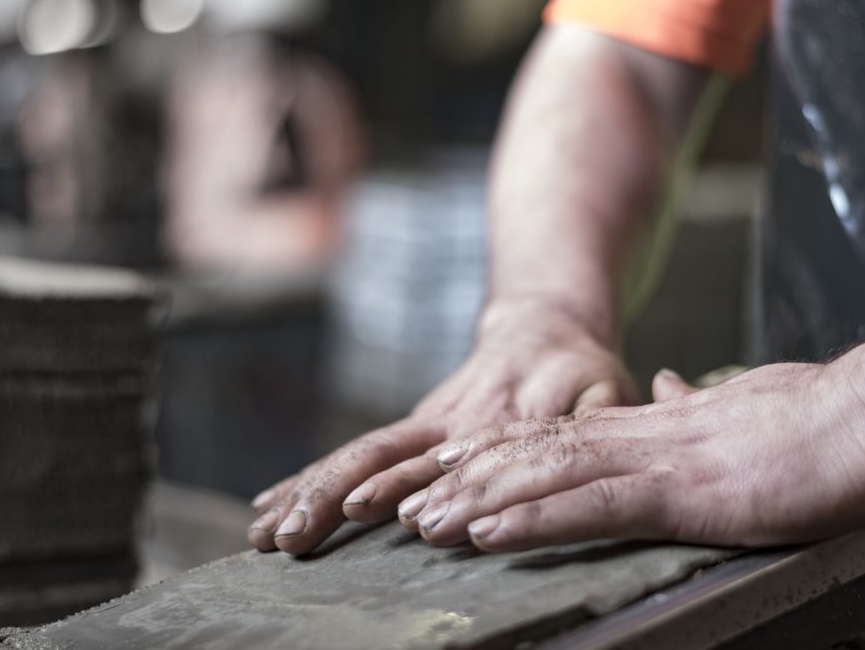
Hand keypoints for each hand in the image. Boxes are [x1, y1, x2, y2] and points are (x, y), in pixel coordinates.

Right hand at [247, 301, 636, 553]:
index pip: (437, 458)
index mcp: (489, 420)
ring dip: (304, 494)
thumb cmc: (582, 372)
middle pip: (375, 458)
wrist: (546, 327)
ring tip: (260, 535)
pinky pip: (350, 457)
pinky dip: (305, 482)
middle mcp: (443, 425)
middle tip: (289, 537)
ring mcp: (419, 427)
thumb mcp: (604, 393)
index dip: (399, 485)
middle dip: (326, 497)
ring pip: (352, 458)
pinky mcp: (407, 432)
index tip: (357, 510)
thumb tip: (582, 451)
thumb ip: (592, 424)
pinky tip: (265, 513)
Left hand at [395, 350, 864, 551]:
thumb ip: (698, 402)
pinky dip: (532, 520)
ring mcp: (663, 461)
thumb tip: (669, 388)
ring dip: (480, 502)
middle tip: (413, 503)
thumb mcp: (751, 404)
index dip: (506, 452)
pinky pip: (591, 505)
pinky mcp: (685, 490)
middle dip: (472, 482)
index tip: (458, 465)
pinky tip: (490, 533)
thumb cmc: (833, 416)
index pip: (568, 435)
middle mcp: (650, 436)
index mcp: (667, 423)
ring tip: (425, 523)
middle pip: (540, 455)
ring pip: (548, 477)